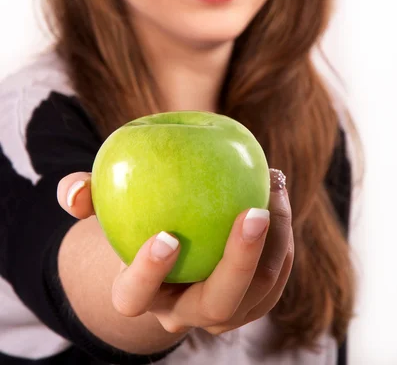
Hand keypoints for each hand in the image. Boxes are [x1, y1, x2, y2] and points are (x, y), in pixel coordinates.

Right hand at [57, 168, 292, 335]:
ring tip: (273, 187)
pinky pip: (276, 277)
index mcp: (141, 294)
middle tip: (253, 212)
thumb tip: (73, 190)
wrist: (169, 249)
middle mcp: (184, 313)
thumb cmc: (132, 223)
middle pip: (215, 305)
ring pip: (257, 293)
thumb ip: (83, 196)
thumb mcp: (104, 207)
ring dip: (274, 241)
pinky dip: (282, 238)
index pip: (135, 297)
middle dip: (240, 262)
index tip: (166, 236)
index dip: (148, 273)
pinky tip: (276, 194)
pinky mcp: (252, 302)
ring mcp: (222, 313)